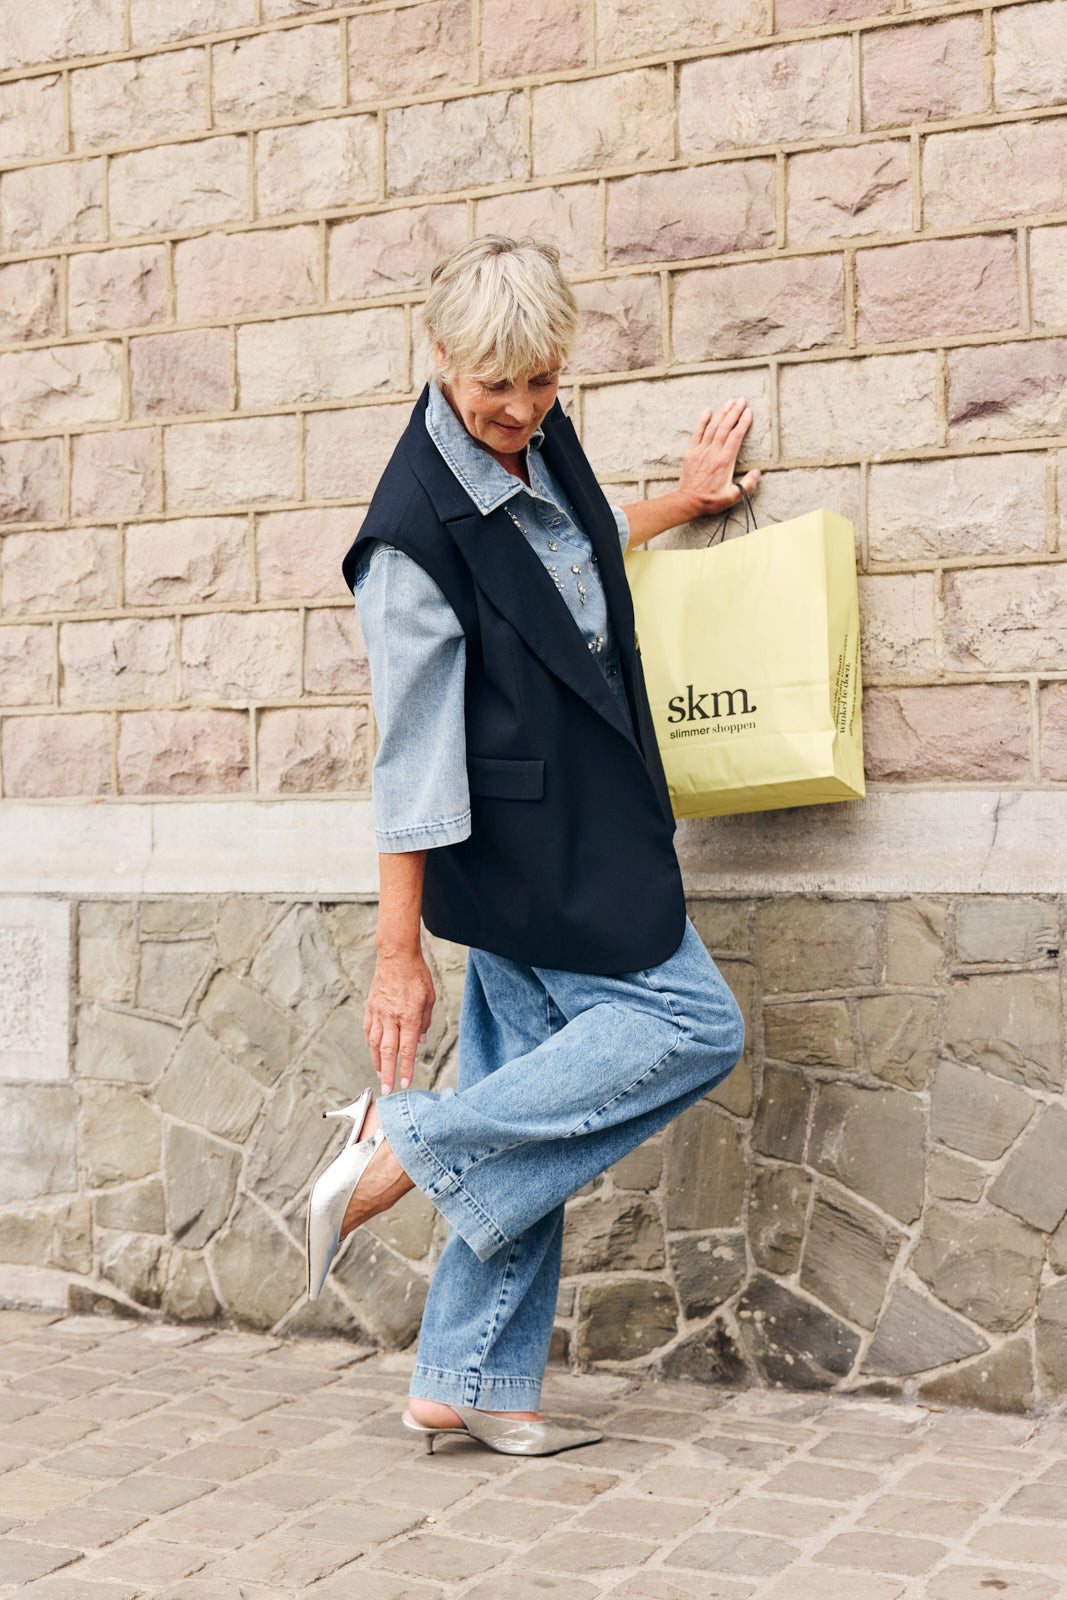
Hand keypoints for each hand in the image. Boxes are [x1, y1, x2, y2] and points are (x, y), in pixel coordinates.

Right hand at [364, 949, 435, 1094]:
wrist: (396, 956)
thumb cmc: (417, 975)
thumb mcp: (430, 998)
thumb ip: (426, 1022)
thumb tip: (421, 1042)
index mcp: (410, 1016)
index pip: (407, 1050)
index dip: (405, 1069)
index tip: (404, 1083)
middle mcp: (392, 1017)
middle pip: (389, 1052)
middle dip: (387, 1073)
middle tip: (386, 1090)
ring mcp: (379, 1013)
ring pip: (375, 1043)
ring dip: (377, 1062)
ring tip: (380, 1075)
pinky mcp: (371, 1007)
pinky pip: (369, 1030)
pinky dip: (371, 1044)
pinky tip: (373, 1052)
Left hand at [676, 398, 760, 518]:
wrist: (688, 501)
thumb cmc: (710, 500)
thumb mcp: (732, 497)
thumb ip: (747, 485)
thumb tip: (757, 473)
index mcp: (724, 461)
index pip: (736, 436)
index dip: (743, 423)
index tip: (749, 412)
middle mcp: (713, 453)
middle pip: (725, 427)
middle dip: (734, 412)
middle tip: (742, 400)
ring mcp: (701, 451)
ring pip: (713, 427)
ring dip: (722, 413)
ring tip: (730, 401)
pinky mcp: (691, 452)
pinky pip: (697, 432)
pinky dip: (702, 420)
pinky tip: (708, 410)